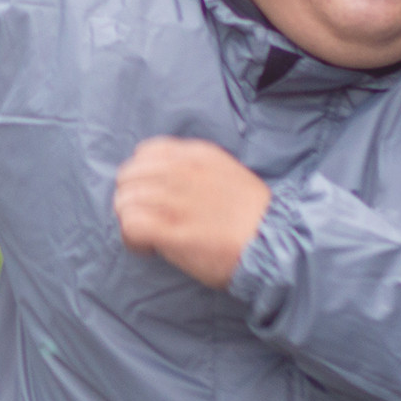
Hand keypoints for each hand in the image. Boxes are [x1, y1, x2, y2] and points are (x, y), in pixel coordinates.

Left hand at [114, 137, 270, 288]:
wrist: (275, 244)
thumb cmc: (254, 218)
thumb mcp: (228, 175)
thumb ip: (198, 171)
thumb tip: (168, 182)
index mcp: (197, 155)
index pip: (145, 152)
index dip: (142, 177)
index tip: (153, 197)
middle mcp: (182, 171)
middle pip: (128, 175)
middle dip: (131, 199)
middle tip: (147, 221)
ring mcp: (175, 200)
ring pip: (124, 200)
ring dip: (130, 221)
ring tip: (149, 238)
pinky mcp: (171, 230)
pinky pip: (130, 224)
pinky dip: (132, 238)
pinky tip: (148, 248)